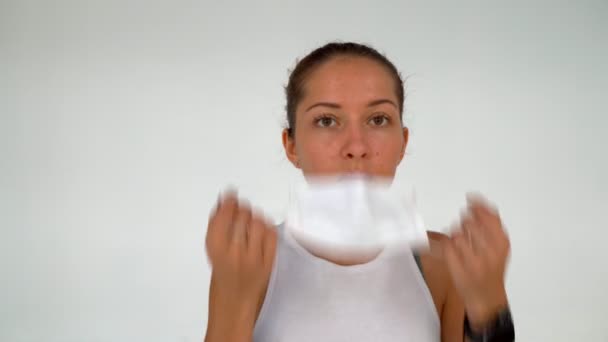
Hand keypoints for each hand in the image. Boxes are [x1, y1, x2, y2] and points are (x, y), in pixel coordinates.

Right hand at [205, 190, 276, 340]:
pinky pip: (271, 234)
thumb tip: (223, 204)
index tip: (230, 197)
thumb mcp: (213, 253)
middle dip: (241, 209)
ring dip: (254, 217)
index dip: (229, 202)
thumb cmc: (222, 281)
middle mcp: (235, 252)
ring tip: (250, 221)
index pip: (224, 214)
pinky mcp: (268, 262)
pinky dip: (267, 228)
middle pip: (242, 215)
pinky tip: (262, 230)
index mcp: (215, 249)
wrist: (234, 306)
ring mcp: (253, 257)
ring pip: (258, 222)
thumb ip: (217, 228)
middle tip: (240, 211)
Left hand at [442, 194, 510, 329]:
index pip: (490, 216)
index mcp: (502, 244)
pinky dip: (447, 244)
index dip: (478, 205)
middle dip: (466, 220)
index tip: (471, 198)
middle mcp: (489, 252)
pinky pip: (447, 245)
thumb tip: (481, 203)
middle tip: (466, 224)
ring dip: (456, 232)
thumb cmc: (492, 271)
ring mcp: (472, 261)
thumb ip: (492, 225)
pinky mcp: (457, 267)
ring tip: (463, 241)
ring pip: (457, 233)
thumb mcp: (500, 247)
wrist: (486, 298)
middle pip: (471, 222)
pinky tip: (453, 249)